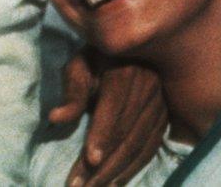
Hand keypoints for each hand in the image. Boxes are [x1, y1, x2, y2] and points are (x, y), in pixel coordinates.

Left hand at [52, 51, 166, 186]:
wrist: (128, 48)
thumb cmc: (96, 58)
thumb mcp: (79, 65)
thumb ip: (71, 92)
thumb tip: (56, 118)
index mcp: (125, 70)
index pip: (114, 108)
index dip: (102, 134)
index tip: (90, 159)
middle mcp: (149, 88)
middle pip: (127, 133)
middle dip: (104, 163)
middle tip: (80, 186)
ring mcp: (161, 104)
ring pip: (140, 145)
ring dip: (117, 172)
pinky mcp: (165, 118)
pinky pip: (151, 148)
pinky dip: (133, 168)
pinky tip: (115, 183)